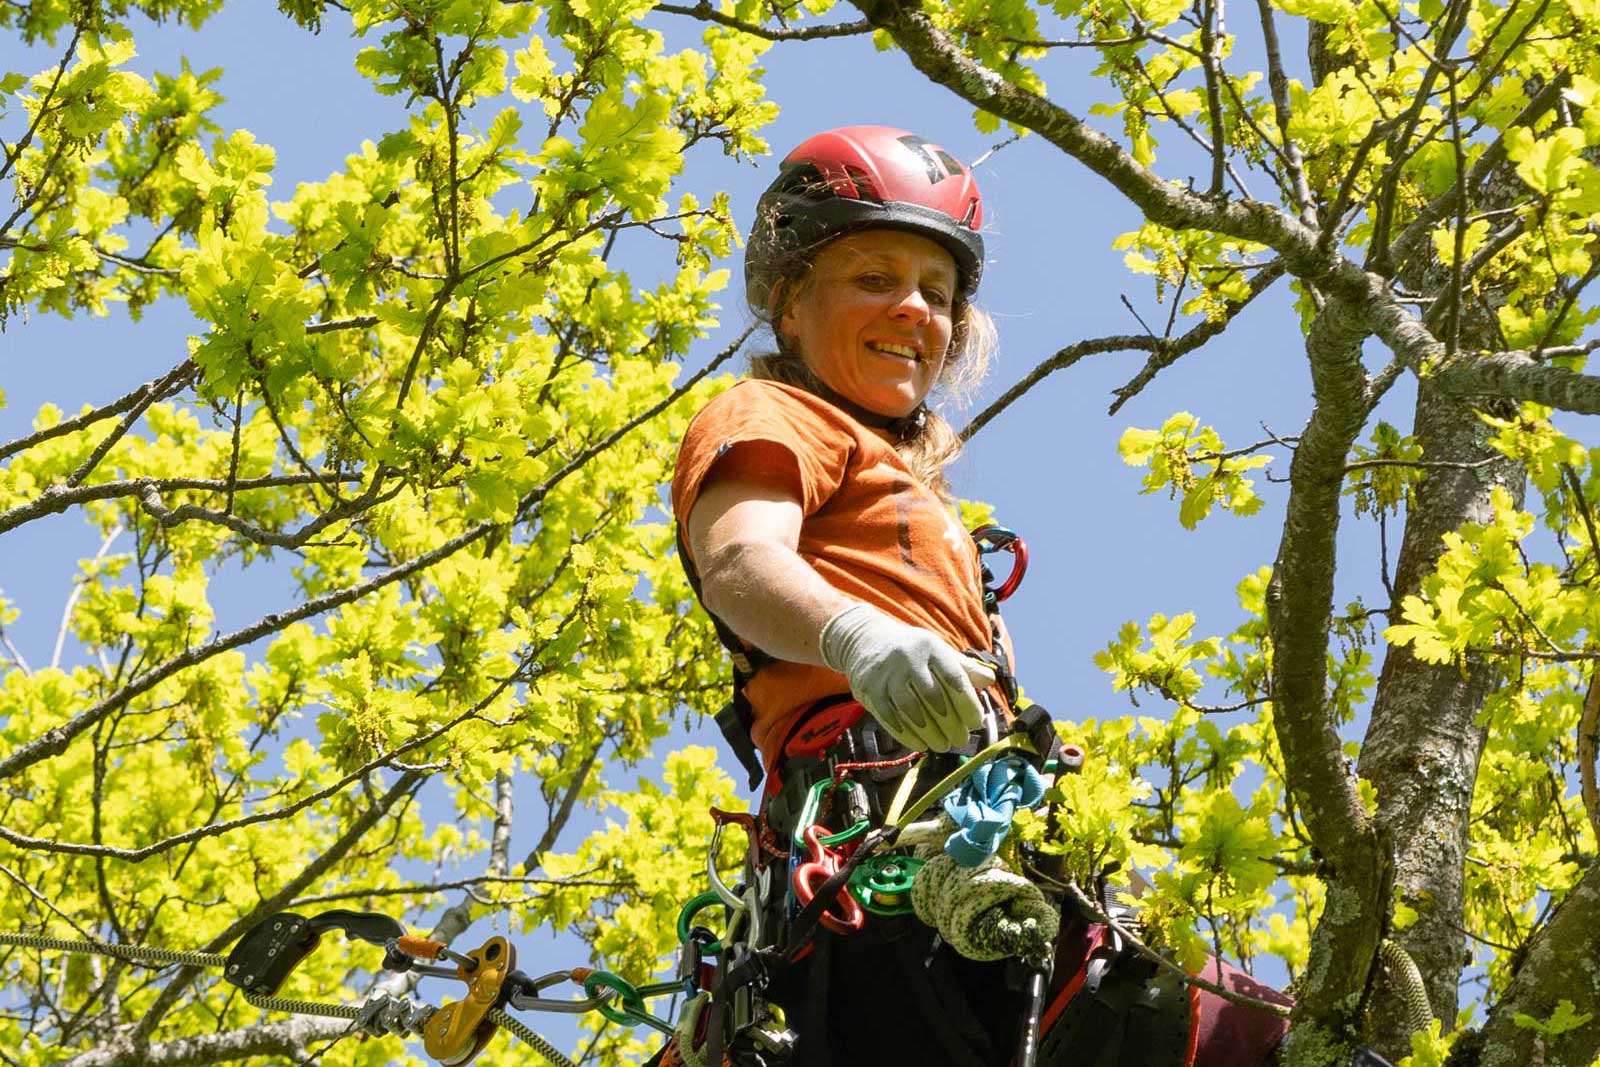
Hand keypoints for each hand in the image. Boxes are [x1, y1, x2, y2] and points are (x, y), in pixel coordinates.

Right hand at [818, 602, 996, 751]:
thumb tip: (990, 679)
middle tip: (961, 741)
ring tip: (942, 745)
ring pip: (911, 710)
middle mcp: (908, 657)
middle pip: (934, 697)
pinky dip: (906, 734)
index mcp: (931, 647)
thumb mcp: (937, 650)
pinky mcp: (869, 687)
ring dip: (929, 733)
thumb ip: (963, 666)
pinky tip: (920, 745)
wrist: (864, 639)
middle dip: (950, 724)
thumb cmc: (911, 650)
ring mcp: (887, 673)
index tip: (975, 723)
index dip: (967, 703)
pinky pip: (889, 717)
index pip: (954, 677)